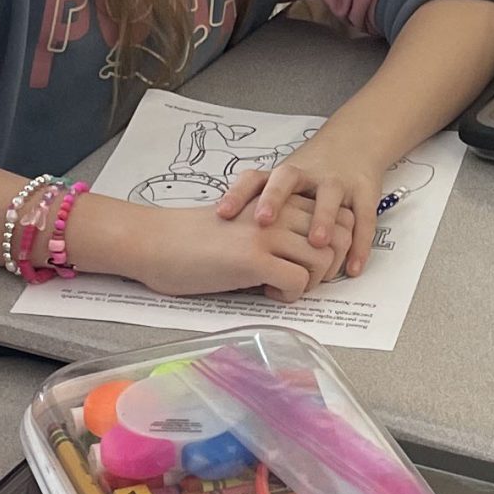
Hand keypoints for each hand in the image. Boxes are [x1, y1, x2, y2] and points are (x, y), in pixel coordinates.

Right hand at [146, 193, 359, 302]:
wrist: (154, 241)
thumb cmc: (193, 238)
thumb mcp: (245, 222)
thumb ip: (276, 228)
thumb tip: (306, 254)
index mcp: (278, 198)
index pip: (336, 215)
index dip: (333, 244)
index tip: (311, 261)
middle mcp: (278, 211)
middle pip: (338, 237)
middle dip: (330, 265)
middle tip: (303, 279)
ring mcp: (267, 233)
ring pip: (323, 259)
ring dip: (311, 282)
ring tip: (281, 285)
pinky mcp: (253, 258)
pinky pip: (298, 282)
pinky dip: (289, 295)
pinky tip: (265, 292)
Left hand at [217, 138, 383, 277]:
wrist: (356, 142)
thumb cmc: (311, 171)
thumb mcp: (286, 181)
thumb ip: (262, 204)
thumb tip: (226, 240)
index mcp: (284, 174)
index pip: (256, 179)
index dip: (238, 195)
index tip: (223, 214)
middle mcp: (308, 174)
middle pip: (288, 179)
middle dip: (275, 199)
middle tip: (263, 222)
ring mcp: (338, 182)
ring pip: (330, 197)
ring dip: (323, 219)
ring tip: (317, 244)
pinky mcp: (365, 193)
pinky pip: (364, 219)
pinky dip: (360, 245)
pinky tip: (353, 268)